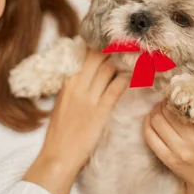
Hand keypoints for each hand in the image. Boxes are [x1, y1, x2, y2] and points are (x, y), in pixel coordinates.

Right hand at [24, 48, 127, 193]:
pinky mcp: (100, 111)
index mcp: (67, 82)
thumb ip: (74, 86)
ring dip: (122, 62)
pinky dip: (125, 79)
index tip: (111, 39)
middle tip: (127, 44)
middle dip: (113, 49)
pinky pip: (115, 89)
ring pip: (108, 69)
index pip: (84, 55)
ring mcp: (88, 98)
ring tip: (134, 57)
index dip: (99, 45)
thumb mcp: (63, 102)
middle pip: (97, 57)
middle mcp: (77, 86)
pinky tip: (133, 75)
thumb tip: (87, 73)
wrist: (59, 154)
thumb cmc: (61, 131)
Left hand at [143, 101, 193, 193]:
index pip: (189, 106)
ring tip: (160, 107)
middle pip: (169, 112)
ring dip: (155, 110)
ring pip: (157, 122)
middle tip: (167, 99)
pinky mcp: (169, 160)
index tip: (179, 92)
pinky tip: (151, 118)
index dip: (180, 95)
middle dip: (165, 102)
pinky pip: (150, 137)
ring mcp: (181, 152)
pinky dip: (147, 124)